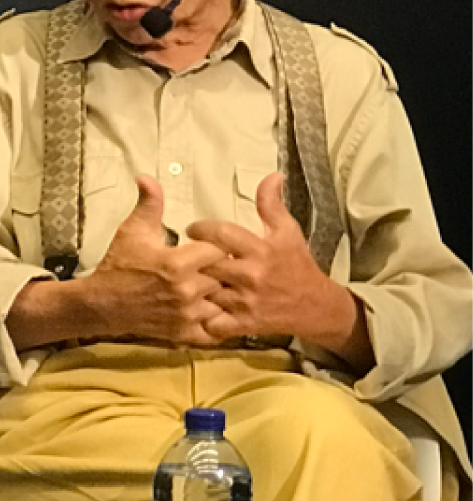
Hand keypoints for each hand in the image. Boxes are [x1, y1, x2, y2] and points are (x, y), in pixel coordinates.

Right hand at [78, 177, 226, 343]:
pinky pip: (216, 331)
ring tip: (213, 290)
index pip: (220, 251)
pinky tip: (209, 311)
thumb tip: (147, 177)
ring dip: (221, 297)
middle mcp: (187, 291)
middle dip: (222, 272)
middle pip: (226, 278)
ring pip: (224, 304)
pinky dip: (217, 322)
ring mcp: (187, 315)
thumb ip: (149, 204)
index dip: (217, 247)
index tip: (209, 248)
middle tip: (213, 268)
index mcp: (178, 264)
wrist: (101, 304)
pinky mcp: (185, 333)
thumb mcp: (132, 231)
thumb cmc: (118, 266)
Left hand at [186, 172, 363, 355]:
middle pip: (206, 263)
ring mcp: (246, 302)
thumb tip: (271, 175)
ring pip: (205, 291)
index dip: (200, 229)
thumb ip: (271, 204)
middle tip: (183, 254)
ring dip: (193, 285)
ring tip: (185, 278)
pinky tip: (195, 307)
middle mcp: (252, 276)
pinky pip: (212, 321)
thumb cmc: (297, 265)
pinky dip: (201, 316)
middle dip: (192, 257)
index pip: (220, 234)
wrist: (316, 306)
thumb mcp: (287, 231)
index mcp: (261, 250)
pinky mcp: (244, 324)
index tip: (192, 229)